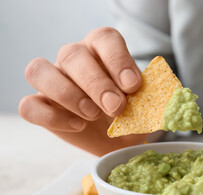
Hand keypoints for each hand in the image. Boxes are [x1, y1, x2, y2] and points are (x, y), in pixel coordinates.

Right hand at [19, 27, 147, 155]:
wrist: (114, 140)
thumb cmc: (129, 117)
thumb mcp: (144, 108)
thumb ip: (150, 100)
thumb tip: (165, 103)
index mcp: (102, 50)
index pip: (105, 39)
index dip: (118, 60)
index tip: (133, 86)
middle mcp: (74, 59)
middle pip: (73, 55)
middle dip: (96, 83)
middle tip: (116, 107)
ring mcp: (52, 80)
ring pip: (40, 71)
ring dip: (68, 94)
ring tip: (93, 114)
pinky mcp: (38, 105)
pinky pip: (29, 105)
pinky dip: (52, 116)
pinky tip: (78, 126)